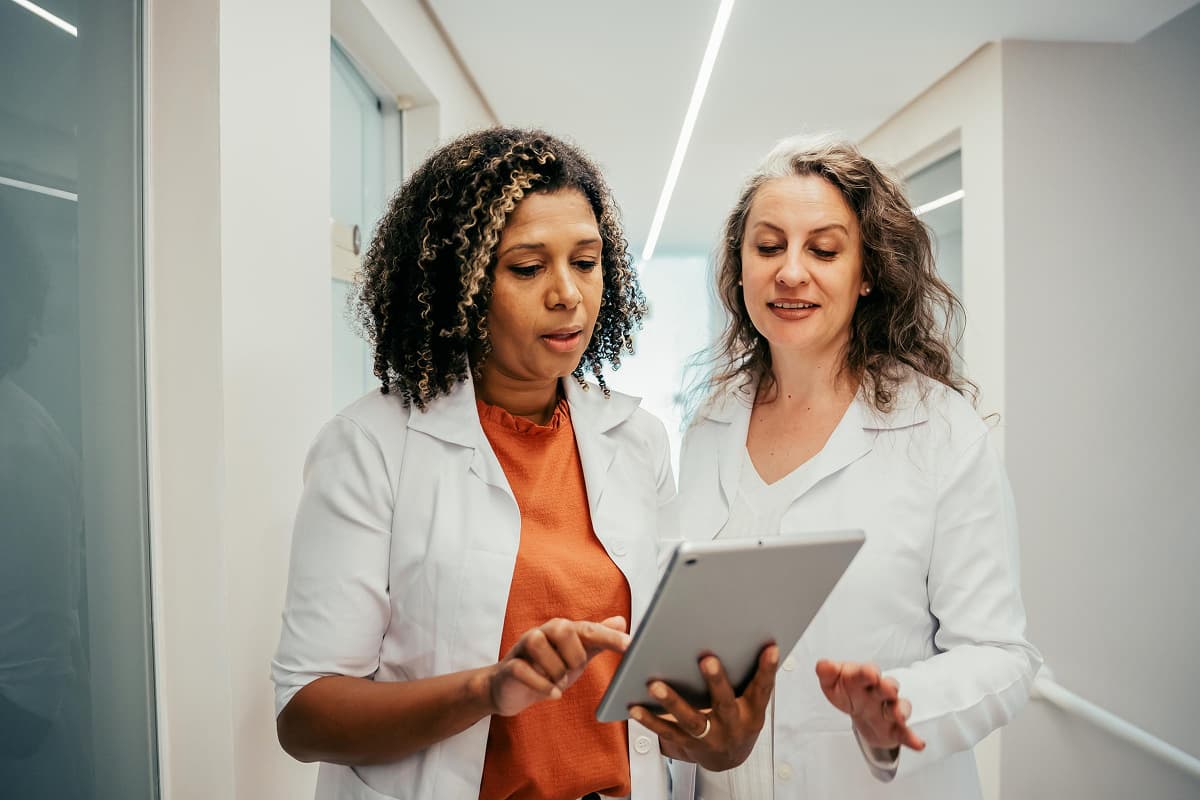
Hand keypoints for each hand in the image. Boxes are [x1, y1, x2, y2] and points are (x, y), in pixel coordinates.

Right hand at [487, 616, 629, 717]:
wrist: (511, 687)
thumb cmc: (549, 668)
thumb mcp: (577, 655)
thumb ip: (598, 640)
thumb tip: (621, 621)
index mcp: (563, 630)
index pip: (589, 628)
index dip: (609, 636)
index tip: (630, 645)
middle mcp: (543, 633)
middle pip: (562, 628)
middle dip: (574, 654)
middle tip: (574, 670)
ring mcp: (524, 648)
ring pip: (538, 644)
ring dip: (555, 670)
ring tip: (560, 683)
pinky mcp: (510, 667)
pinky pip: (522, 669)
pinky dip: (540, 684)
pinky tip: (553, 694)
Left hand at [629, 644, 778, 770]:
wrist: (729, 758)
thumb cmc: (739, 718)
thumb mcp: (752, 702)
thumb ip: (750, 677)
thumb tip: (755, 640)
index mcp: (752, 712)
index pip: (762, 688)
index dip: (767, 669)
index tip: (770, 647)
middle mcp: (733, 726)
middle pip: (725, 703)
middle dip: (716, 682)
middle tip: (707, 659)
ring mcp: (711, 737)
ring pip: (692, 719)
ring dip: (672, 701)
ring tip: (655, 685)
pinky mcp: (689, 745)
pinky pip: (668, 732)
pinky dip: (650, 720)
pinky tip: (635, 707)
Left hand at [815, 659, 924, 751]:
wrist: (861, 710)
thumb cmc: (849, 691)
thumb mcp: (832, 683)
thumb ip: (827, 673)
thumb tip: (824, 665)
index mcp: (862, 679)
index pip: (866, 672)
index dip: (867, 673)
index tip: (870, 673)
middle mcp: (879, 692)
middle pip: (887, 687)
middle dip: (888, 687)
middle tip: (888, 688)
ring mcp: (888, 710)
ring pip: (898, 707)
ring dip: (900, 710)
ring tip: (899, 715)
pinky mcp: (895, 729)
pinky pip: (905, 733)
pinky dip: (912, 738)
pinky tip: (918, 743)